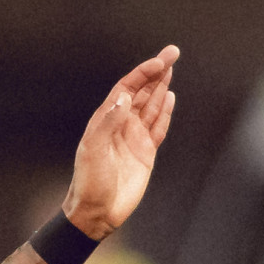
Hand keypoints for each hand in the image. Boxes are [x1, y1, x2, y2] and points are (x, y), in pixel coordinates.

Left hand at [64, 45, 178, 239]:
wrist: (98, 211)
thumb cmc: (90, 181)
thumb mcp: (93, 149)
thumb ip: (109, 122)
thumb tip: (124, 97)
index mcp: (106, 119)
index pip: (127, 87)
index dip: (143, 72)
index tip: (160, 61)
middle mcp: (121, 124)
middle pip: (142, 91)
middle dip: (157, 71)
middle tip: (173, 52)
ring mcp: (134, 137)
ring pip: (151, 105)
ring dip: (161, 86)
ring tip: (171, 68)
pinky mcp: (146, 153)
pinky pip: (158, 127)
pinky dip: (165, 112)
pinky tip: (169, 97)